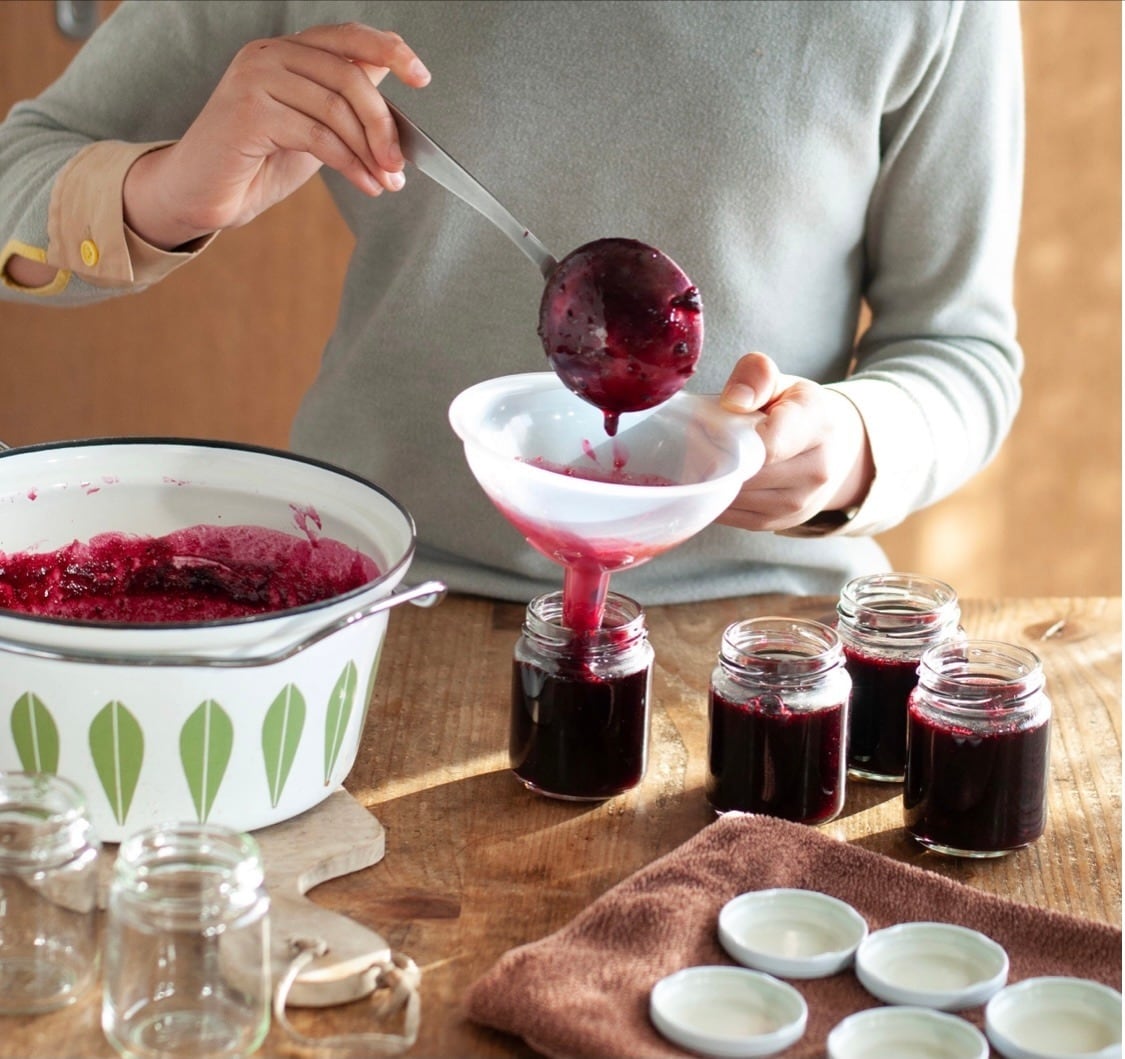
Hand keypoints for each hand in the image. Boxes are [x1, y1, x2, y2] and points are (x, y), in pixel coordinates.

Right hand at [123, 22, 430, 248]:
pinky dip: (351, 164)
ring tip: (385, 180)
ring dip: (370, 151)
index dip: (390, 50)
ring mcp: (256, 80)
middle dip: (383, 125)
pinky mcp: (250, 113)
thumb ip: (343, 106)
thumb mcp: (312, 128)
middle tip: (399, 163)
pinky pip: (319, 136)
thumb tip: (393, 100)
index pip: (348, 37)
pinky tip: (365, 183)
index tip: (422, 77)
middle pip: (349, 77)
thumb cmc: (257, 163)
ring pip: (337, 108)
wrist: (204, 194)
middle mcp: (270, 55)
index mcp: (288, 52)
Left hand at [716, 352, 873, 531]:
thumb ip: (756, 376)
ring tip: (712, 454)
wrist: (832, 449)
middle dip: (717, 454)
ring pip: (736, 496)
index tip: (720, 423)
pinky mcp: (779, 522)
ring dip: (715, 477)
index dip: (736, 436)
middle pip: (747, 472)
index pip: (771, 443)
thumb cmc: (796, 411)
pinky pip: (733, 515)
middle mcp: (817, 468)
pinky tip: (718, 476)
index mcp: (817, 423)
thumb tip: (733, 402)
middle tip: (700, 436)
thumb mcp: (782, 381)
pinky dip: (717, 497)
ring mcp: (800, 502)